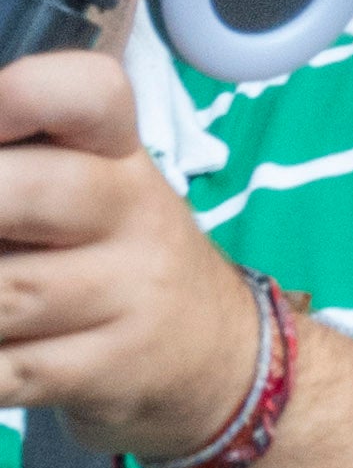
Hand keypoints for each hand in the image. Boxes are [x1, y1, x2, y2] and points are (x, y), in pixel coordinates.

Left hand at [0, 50, 274, 465]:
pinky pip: (6, 373)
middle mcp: (132, 215)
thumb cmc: (114, 255)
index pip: (90, 95)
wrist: (215, 353)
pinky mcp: (106, 370)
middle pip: (28, 194)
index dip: (23, 94)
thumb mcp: (88, 192)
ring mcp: (126, 296)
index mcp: (119, 156)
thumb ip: (18, 169)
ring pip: (4, 295)